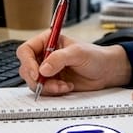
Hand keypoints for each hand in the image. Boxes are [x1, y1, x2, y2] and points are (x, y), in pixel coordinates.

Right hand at [16, 31, 131, 95]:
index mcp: (47, 41)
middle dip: (37, 78)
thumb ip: (59, 59)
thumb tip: (43, 69)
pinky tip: (67, 87)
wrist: (106, 72)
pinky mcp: (52, 83)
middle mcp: (44, 55)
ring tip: (63, 85)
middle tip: (48, 83)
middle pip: (26, 68)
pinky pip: (43, 90)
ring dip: (47, 87)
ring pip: (33, 82)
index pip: (26, 50)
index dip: (28, 62)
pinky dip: (53, 91)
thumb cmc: (95, 56)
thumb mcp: (78, 53)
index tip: (36, 73)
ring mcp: (48, 70)